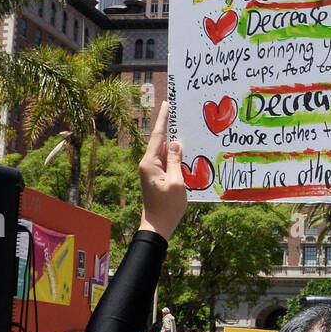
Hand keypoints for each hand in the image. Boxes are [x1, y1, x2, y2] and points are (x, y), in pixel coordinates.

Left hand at [139, 101, 186, 240]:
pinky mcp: (155, 177)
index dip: (163, 119)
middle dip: (168, 126)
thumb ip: (176, 160)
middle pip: (159, 141)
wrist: (157, 227)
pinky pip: (166, 160)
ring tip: (183, 126)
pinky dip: (174, 154)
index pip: (158, 136)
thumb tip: (175, 143)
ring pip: (163, 151)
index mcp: (149, 163)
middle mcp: (147, 164)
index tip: (166, 104)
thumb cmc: (167, 207)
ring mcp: (150, 171)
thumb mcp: (176, 182)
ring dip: (173, 140)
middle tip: (177, 110)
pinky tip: (183, 149)